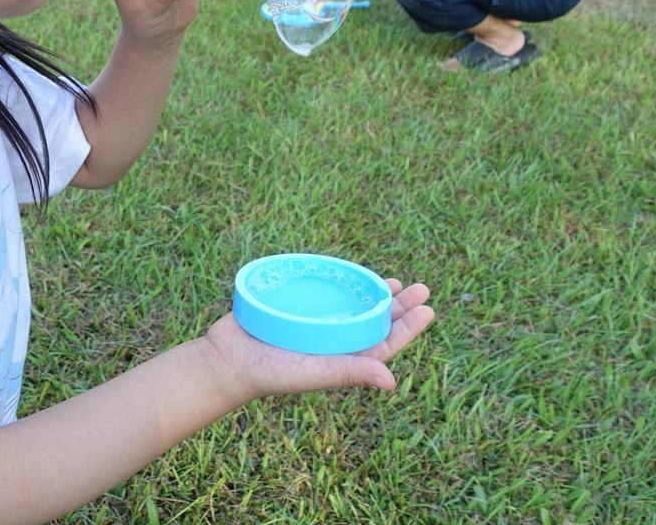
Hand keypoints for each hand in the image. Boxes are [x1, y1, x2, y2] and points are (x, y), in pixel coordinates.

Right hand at [202, 277, 434, 402]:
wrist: (227, 359)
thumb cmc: (271, 372)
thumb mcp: (314, 373)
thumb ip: (349, 372)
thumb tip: (393, 382)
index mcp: (343, 358)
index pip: (384, 342)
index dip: (408, 327)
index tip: (427, 309)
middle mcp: (333, 340)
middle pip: (373, 321)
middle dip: (397, 305)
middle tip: (420, 287)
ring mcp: (314, 324)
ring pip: (351, 306)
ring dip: (372, 294)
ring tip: (392, 281)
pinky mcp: (295, 307)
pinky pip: (323, 294)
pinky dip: (338, 283)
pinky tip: (348, 273)